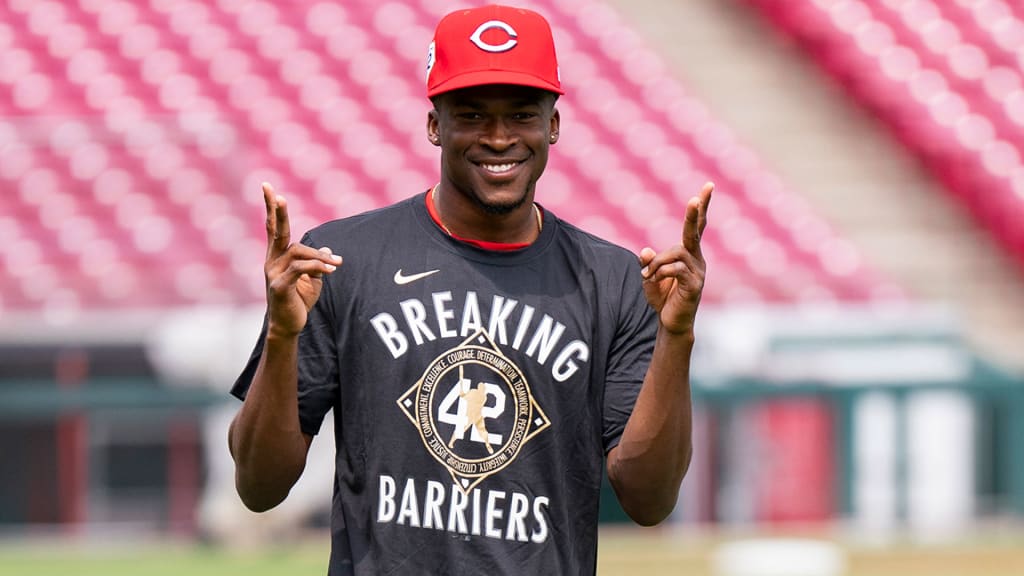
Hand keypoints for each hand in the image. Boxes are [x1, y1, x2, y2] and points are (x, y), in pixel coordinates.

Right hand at [262, 182, 340, 338]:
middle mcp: (272, 261)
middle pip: (276, 232)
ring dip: (319, 256)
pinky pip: (300, 269)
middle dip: (277, 213)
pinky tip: (331, 270)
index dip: (271, 208)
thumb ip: (317, 263)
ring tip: (338, 265)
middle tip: (278, 195)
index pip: (272, 227)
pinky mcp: (280, 287)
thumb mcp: (312, 279)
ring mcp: (273, 274)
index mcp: (277, 257)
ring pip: (297, 252)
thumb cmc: (298, 302)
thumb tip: (328, 250)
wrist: (288, 326)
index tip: (267, 187)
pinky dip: (317, 266)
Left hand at [639, 182, 711, 335]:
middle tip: (697, 196)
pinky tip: (654, 280)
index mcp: (689, 254)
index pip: (697, 226)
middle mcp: (697, 259)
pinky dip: (660, 271)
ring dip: (658, 262)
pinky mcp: (695, 285)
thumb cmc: (663, 297)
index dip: (701, 207)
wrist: (671, 322)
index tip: (708, 186)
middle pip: (696, 231)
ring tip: (649, 276)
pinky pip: (676, 269)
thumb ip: (648, 262)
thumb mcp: (650, 277)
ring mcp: (698, 272)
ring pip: (676, 252)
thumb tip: (645, 250)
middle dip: (695, 213)